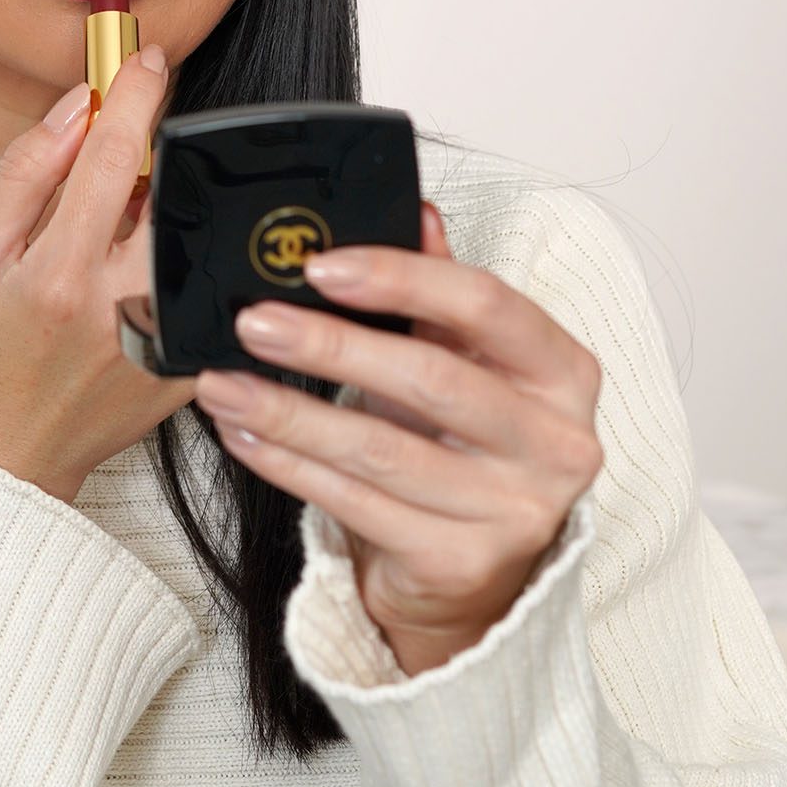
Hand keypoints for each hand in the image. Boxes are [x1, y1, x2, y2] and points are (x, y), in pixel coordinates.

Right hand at [0, 47, 194, 504]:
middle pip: (175, 194)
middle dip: (166, 150)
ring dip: (174, 208)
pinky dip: (183, 260)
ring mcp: (163, 345)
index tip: (146, 60)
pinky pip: (205, 289)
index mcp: (59, 277)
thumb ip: (24, 174)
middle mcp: (121, 311)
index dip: (135, 96)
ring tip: (127, 225)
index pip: (116, 158)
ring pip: (196, 239)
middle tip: (141, 145)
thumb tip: (77, 106)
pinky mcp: (189, 370)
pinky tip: (141, 269)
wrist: (0, 458)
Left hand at [191, 202, 605, 673]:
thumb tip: (416, 212)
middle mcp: (555, 443)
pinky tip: (242, 433)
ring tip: (223, 382)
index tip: (319, 265)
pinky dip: (287, 465)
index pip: (486, 304)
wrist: (479, 574)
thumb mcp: (469, 363)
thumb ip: (442, 292)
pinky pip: (354, 503)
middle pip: (430, 378)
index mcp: (563, 372)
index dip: (401, 278)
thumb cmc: (467, 446)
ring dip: (288, 412)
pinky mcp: (461, 563)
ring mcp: (513, 510)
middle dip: (329, 346)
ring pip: (380, 450)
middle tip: (255, 322)